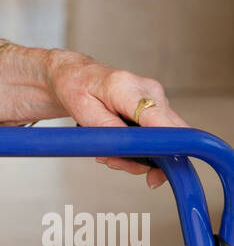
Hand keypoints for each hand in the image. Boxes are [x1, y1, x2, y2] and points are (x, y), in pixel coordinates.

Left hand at [45, 50, 188, 189]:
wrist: (77, 75)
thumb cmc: (77, 88)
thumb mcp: (84, 113)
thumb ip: (112, 132)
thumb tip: (135, 150)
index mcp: (127, 88)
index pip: (158, 119)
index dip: (166, 145)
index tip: (159, 170)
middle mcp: (150, 90)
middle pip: (169, 134)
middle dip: (146, 158)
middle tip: (113, 161)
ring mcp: (157, 97)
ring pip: (165, 138)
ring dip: (140, 155)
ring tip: (110, 153)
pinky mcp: (158, 106)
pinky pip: (160, 133)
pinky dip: (143, 146)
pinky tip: (121, 145)